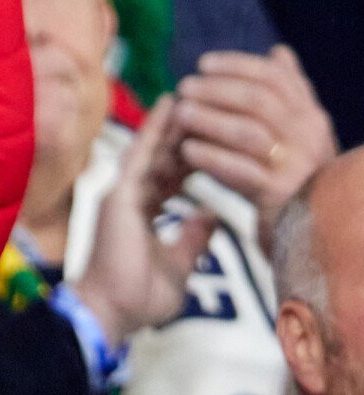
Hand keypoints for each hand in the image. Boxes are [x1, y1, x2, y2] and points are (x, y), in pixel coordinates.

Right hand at [73, 95, 216, 344]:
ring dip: (175, 122)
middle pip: (165, 157)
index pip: (172, 179)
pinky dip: (154, 129)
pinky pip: (140, 154)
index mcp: (143, 215)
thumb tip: (212, 216)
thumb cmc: (138, 300)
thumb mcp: (179, 268)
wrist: (110, 314)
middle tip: (214, 104)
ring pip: (155, 149)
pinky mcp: (118, 194)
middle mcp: (131, 199)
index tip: (218, 139)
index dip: (194, 159)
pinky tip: (170, 103)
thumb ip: (194, 241)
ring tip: (198, 91)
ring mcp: (122, 194)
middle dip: (189, 133)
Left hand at [172, 46, 335, 249]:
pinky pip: (241, 170)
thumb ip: (286, 98)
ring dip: (212, 119)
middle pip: (261, 98)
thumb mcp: (295, 137)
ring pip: (249, 131)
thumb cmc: (293, 186)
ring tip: (181, 114)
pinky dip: (213, 157)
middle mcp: (309, 135)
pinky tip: (187, 151)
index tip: (205, 63)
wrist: (306, 241)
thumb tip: (277, 53)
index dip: (239, 65)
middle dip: (219, 89)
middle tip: (186, 87)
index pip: (275, 77)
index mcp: (312, 117)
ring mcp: (296, 165)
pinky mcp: (278, 196)